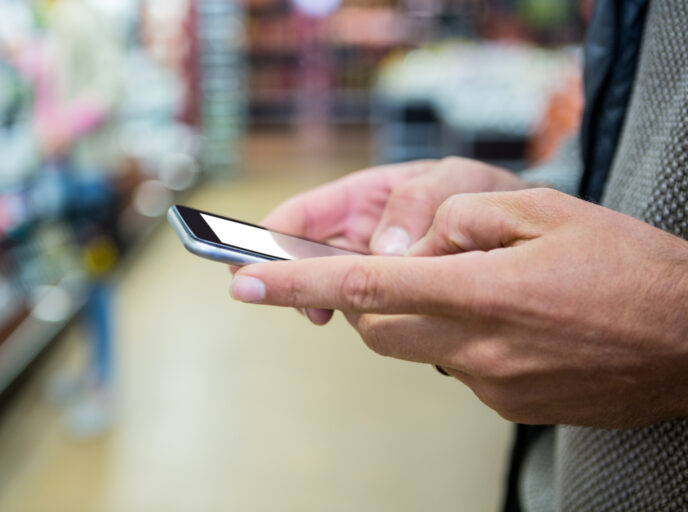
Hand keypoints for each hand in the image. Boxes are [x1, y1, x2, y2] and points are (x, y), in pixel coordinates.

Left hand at [230, 188, 687, 427]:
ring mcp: (492, 387)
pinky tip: (512, 323)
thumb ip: (464, 220)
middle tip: (401, 265)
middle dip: (367, 297)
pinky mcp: (508, 409)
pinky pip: (457, 370)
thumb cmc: (630, 269)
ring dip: (419, 316)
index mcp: (484, 292)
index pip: (365, 287)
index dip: (296, 284)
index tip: (245, 281)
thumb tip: (413, 244)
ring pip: (415, 349)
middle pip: (376, 327)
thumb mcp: (548, 211)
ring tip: (476, 288)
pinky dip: (461, 339)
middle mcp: (478, 348)